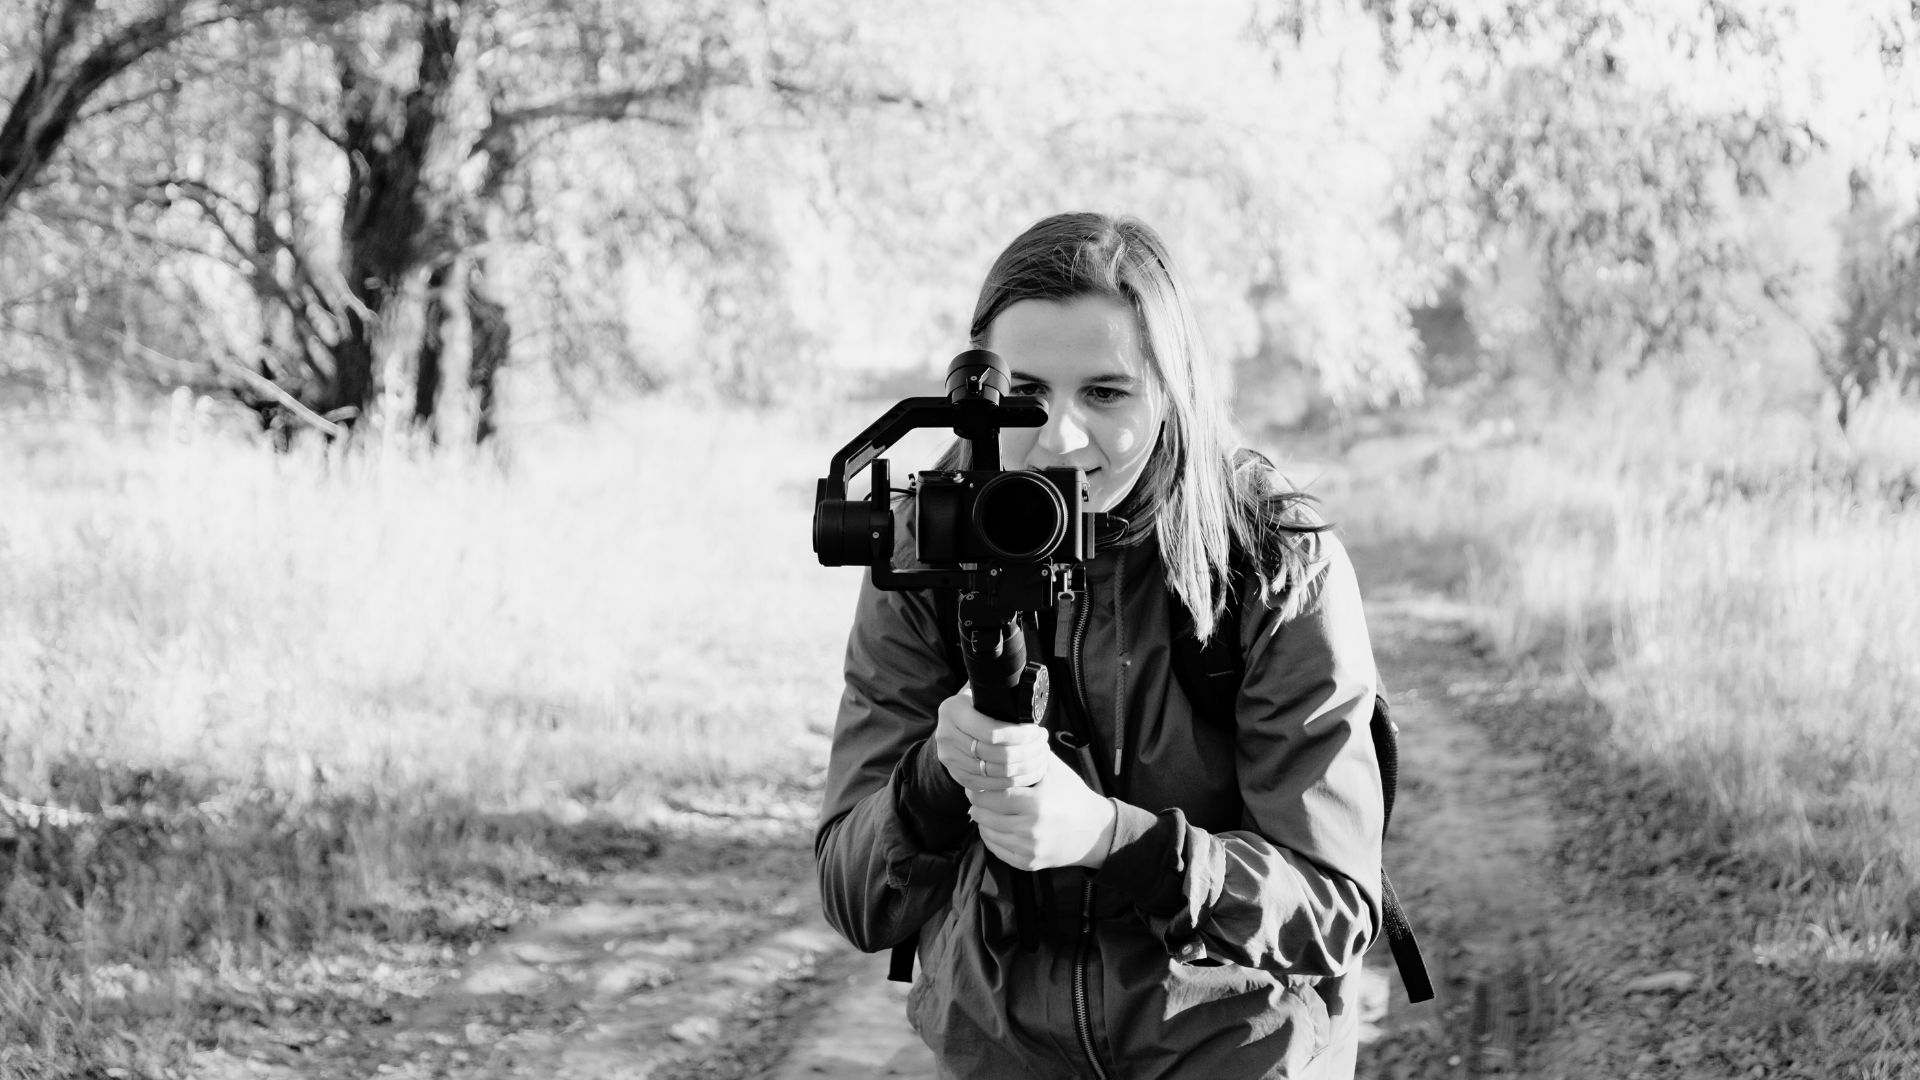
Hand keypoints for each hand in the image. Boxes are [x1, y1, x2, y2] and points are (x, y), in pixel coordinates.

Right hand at [933, 690, 1052, 792]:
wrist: (950, 724)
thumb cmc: (973, 705)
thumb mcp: (978, 692)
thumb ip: (995, 690)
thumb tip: (1023, 685)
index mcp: (953, 711)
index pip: (993, 732)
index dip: (1020, 735)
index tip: (1037, 731)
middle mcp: (946, 736)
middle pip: (997, 754)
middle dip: (1027, 751)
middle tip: (1043, 744)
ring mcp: (950, 758)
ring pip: (996, 772)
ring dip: (1025, 767)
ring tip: (1040, 757)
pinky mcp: (957, 775)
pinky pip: (990, 785)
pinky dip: (1013, 782)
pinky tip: (1029, 773)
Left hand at [967, 764, 1117, 870]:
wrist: (1095, 832)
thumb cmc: (1073, 795)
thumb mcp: (1056, 770)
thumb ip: (1031, 753)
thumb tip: (1009, 731)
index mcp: (1036, 803)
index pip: (993, 795)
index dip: (979, 788)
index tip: (975, 782)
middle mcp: (1031, 828)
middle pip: (986, 815)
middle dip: (976, 803)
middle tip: (975, 794)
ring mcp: (1030, 849)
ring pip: (988, 833)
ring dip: (981, 820)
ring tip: (982, 808)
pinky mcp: (1029, 863)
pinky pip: (998, 850)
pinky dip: (991, 837)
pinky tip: (993, 825)